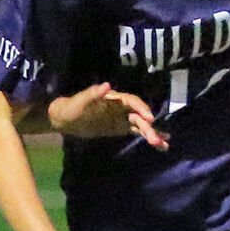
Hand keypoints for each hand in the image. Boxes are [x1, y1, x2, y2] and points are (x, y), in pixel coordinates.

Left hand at [46, 82, 168, 150]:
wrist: (65, 119)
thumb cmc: (71, 107)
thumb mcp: (80, 101)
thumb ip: (92, 94)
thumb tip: (106, 85)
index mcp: (114, 99)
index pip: (131, 102)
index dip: (141, 108)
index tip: (149, 118)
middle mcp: (121, 108)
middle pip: (138, 116)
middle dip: (148, 127)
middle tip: (156, 140)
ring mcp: (122, 118)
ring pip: (141, 125)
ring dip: (152, 133)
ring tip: (165, 144)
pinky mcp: (120, 128)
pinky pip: (137, 132)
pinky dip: (147, 137)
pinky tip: (159, 145)